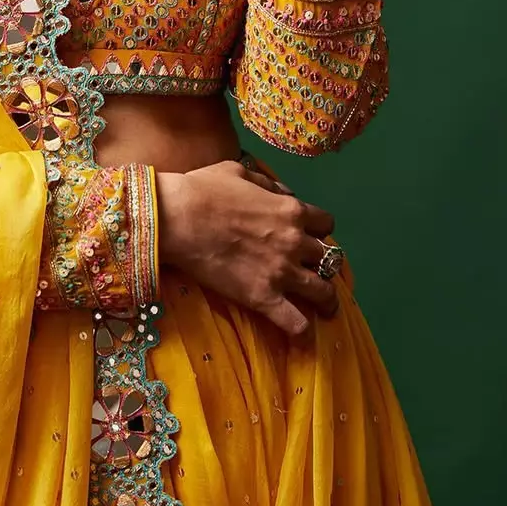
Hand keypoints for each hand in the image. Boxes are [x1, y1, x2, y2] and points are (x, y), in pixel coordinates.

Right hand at [156, 159, 339, 336]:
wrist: (178, 218)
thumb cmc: (204, 189)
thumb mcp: (240, 171)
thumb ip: (268, 184)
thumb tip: (283, 193)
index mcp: (291, 210)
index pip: (325, 224)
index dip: (319, 230)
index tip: (310, 236)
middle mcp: (294, 242)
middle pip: (327, 259)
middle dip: (321, 265)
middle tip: (311, 271)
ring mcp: (282, 272)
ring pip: (323, 292)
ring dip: (327, 301)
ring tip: (325, 309)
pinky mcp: (264, 298)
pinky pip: (296, 323)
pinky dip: (302, 330)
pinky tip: (302, 334)